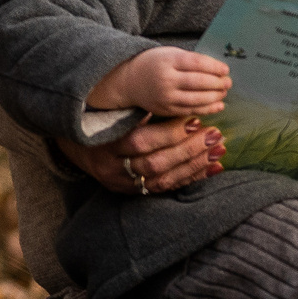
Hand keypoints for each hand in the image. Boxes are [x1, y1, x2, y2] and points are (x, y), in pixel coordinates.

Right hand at [60, 115, 223, 194]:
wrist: (79, 148)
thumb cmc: (104, 124)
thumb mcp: (116, 114)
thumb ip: (142, 112)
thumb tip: (182, 104)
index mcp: (105, 144)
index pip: (140, 141)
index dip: (170, 133)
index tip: (196, 120)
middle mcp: (112, 168)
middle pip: (154, 163)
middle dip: (188, 150)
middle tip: (214, 135)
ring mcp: (122, 184)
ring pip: (163, 179)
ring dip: (194, 165)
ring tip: (218, 150)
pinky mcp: (132, 194)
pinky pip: (166, 188)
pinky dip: (192, 177)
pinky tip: (213, 167)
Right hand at [87, 47, 231, 115]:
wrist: (129, 80)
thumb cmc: (156, 64)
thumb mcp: (170, 54)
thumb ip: (191, 60)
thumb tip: (220, 70)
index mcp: (168, 60)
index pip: (196, 63)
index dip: (214, 67)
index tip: (226, 70)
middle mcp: (165, 79)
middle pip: (198, 82)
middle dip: (218, 83)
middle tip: (228, 82)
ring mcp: (165, 97)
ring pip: (196, 99)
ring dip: (215, 96)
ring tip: (224, 92)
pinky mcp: (166, 110)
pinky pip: (191, 110)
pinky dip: (208, 109)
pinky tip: (219, 105)